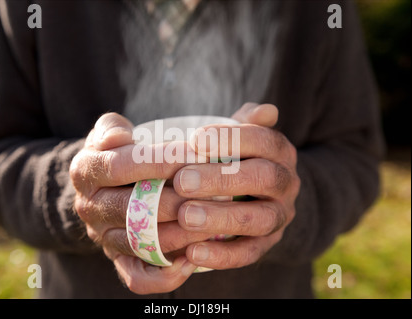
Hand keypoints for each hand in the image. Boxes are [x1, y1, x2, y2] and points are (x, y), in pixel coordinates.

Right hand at [69, 113, 204, 293]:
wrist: (102, 188)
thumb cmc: (117, 154)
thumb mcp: (110, 131)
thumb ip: (113, 127)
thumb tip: (121, 136)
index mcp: (85, 171)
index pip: (122, 165)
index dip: (160, 160)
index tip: (196, 153)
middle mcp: (89, 207)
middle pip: (134, 207)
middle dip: (178, 198)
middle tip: (216, 189)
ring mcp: (103, 237)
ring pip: (142, 242)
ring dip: (182, 234)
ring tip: (216, 221)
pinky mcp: (118, 260)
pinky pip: (137, 278)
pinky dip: (165, 275)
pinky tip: (191, 261)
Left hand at [173, 103, 300, 268]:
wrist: (263, 194)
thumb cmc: (239, 159)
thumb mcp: (243, 136)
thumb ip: (246, 123)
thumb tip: (266, 110)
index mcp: (279, 152)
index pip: (264, 140)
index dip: (231, 139)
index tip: (195, 141)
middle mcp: (286, 183)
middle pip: (264, 178)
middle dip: (222, 179)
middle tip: (182, 181)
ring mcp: (279, 215)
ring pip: (259, 219)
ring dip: (221, 218)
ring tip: (185, 216)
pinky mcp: (268, 244)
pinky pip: (250, 253)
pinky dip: (222, 256)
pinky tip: (191, 253)